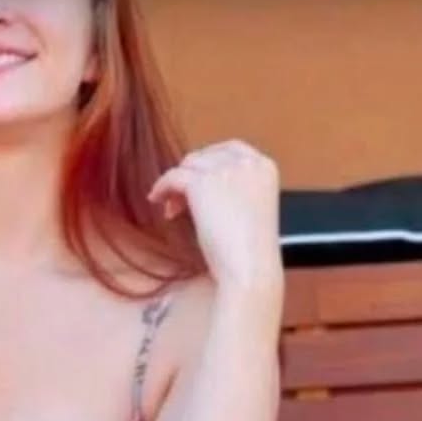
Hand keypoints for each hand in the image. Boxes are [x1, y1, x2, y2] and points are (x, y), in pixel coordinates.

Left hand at [148, 140, 281, 291]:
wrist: (249, 270)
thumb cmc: (251, 254)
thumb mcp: (249, 212)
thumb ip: (234, 191)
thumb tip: (201, 185)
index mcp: (265, 167)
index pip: (232, 150)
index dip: (211, 163)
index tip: (198, 181)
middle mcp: (247, 162)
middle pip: (208, 155)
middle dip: (193, 174)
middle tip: (182, 199)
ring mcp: (225, 169)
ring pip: (189, 164)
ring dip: (178, 184)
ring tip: (173, 209)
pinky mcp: (202, 183)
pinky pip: (173, 176)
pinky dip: (162, 187)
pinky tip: (157, 200)